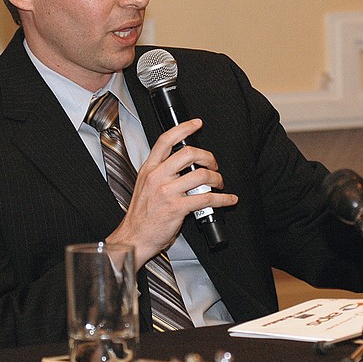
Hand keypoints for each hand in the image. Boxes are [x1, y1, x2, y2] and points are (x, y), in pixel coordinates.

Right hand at [107, 119, 237, 267]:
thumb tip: (183, 164)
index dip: (183, 129)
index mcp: (149, 169)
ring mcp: (166, 192)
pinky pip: (207, 198)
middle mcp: (157, 177)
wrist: (134, 237)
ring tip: (219, 183)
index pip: (166, 140)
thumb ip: (161, 172)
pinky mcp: (177, 208)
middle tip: (213, 164)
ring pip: (201, 175)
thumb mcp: (145, 185)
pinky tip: (228, 199)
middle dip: (208, 157)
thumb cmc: (142, 215)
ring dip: (217, 178)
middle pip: (188, 153)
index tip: (196, 124)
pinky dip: (223, 199)